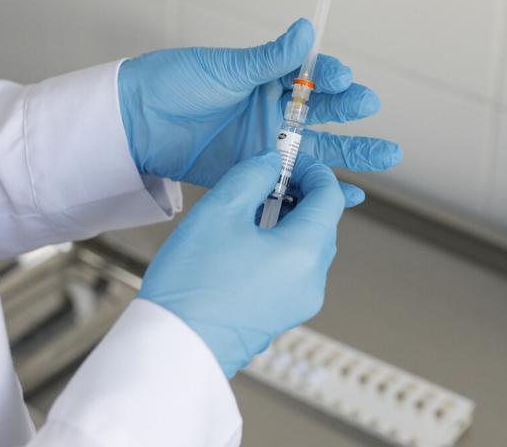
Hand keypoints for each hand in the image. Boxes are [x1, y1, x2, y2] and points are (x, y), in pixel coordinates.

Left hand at [118, 19, 401, 188]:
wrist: (135, 124)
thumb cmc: (175, 84)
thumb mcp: (224, 70)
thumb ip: (268, 59)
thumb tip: (306, 30)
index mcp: (269, 80)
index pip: (311, 76)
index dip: (330, 77)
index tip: (341, 80)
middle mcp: (274, 113)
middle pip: (325, 114)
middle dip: (352, 113)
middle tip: (374, 109)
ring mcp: (267, 146)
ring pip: (319, 151)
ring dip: (353, 153)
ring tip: (388, 155)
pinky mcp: (255, 175)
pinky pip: (295, 184)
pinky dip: (321, 190)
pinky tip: (351, 195)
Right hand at [137, 150, 347, 376]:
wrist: (175, 347)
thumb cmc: (192, 285)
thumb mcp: (218, 211)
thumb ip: (252, 175)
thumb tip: (271, 162)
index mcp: (304, 253)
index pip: (331, 196)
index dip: (312, 170)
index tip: (288, 160)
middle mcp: (312, 281)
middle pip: (323, 222)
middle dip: (300, 195)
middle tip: (266, 179)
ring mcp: (300, 302)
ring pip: (308, 247)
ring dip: (289, 221)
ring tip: (252, 209)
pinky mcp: (283, 315)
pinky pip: (294, 270)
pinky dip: (281, 247)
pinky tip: (248, 241)